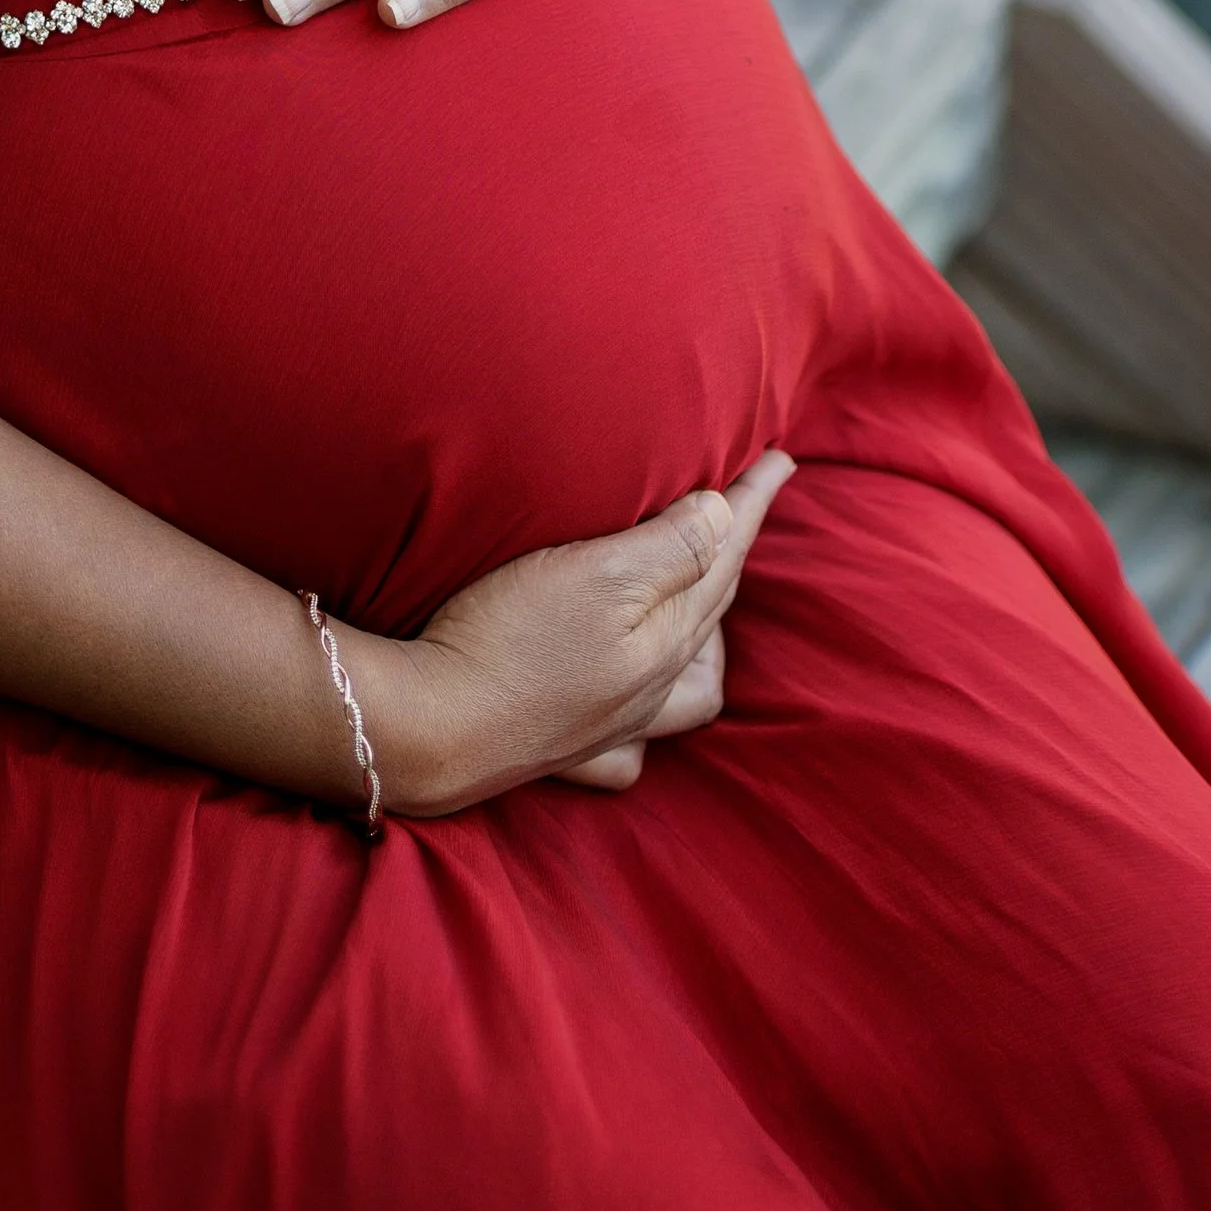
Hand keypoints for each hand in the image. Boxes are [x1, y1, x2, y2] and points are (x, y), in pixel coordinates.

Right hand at [340, 451, 795, 816]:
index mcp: (666, 639)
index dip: (750, 503)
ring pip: (688, 686)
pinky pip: (631, 750)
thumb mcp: (595, 575)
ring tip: (702, 605)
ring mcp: (610, 726)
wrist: (430, 729)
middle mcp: (651, 687)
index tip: (781, 459)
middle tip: (743, 504)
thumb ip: (668, 549)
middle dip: (732, 550)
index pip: (723, 556)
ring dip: (705, 638)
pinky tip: (635, 704)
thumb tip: (722, 515)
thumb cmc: (509, 638)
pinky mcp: (566, 751)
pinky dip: (649, 728)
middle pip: (710, 609)